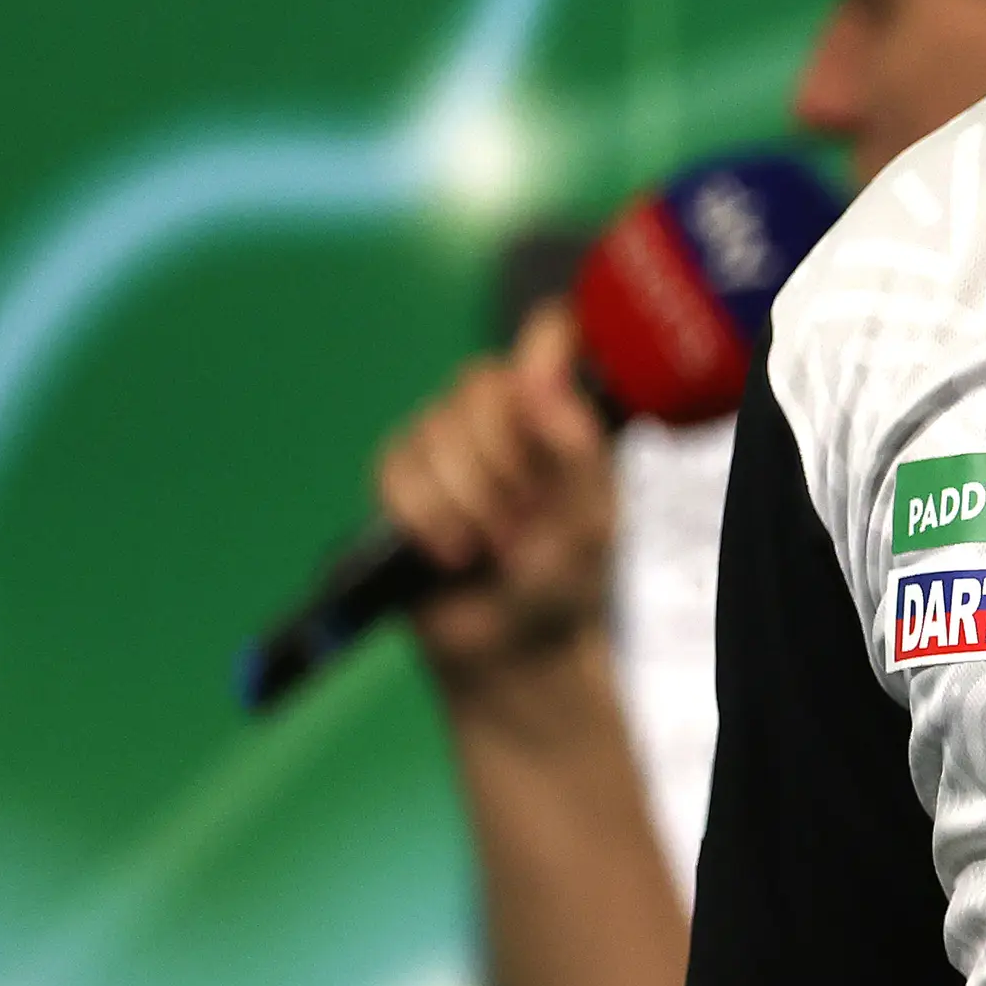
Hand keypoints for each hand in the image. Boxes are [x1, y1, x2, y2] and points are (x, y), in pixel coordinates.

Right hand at [373, 300, 615, 698]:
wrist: (511, 649)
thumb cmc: (564, 582)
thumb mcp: (590, 522)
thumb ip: (575, 451)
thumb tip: (541, 381)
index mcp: (562, 415)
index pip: (552, 336)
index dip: (547, 339)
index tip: (547, 378)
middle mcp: (502, 416)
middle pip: (480, 382)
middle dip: (501, 461)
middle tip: (526, 517)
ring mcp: (447, 443)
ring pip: (433, 428)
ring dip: (465, 500)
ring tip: (492, 547)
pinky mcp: (401, 478)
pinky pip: (394, 468)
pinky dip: (425, 515)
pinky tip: (450, 552)